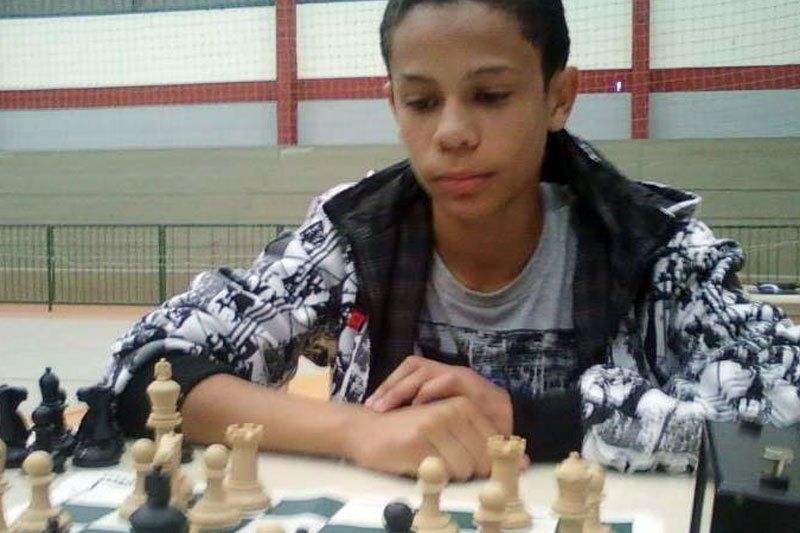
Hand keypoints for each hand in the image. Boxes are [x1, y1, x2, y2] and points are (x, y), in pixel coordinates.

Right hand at [346, 396, 494, 479]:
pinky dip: (432, 475)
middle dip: (466, 469)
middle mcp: (451, 411)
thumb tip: (522, 463)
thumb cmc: (409, 432)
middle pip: (481, 460)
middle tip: (442, 460)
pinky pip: (441, 474)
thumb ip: (480, 442)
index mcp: (462, 405)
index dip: (488, 462)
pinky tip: (417, 461)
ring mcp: (433, 426)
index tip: (474, 466)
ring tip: (429, 458)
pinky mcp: (417, 443)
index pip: (494, 444)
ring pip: (463, 469)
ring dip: (448, 473)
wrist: (365, 429)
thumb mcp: (448, 428)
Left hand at [365, 355, 512, 435]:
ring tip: (387, 406)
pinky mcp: (472, 383)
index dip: (388, 385)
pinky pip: (447, 380)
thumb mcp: (442, 419)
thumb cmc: (474, 423)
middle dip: (390, 386)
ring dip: (403, 387)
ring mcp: (459, 375)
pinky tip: (417, 404)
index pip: (407, 371)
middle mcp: (445, 372)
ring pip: (424, 369)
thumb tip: (394, 424)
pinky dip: (430, 390)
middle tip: (373, 407)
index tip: (371, 405)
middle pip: (412, 366)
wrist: (510, 421)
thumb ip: (423, 417)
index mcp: (437, 378)